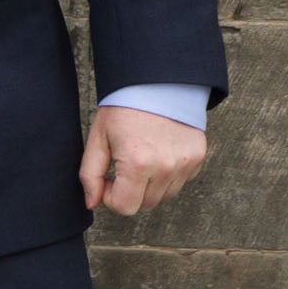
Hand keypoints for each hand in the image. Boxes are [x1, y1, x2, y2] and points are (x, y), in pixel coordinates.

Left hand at [80, 105, 206, 215]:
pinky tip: (158, 151)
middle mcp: (165, 168)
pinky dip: (168, 175)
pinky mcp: (197, 158)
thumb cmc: (124, 107)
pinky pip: (180, 181)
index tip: (107, 177)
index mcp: (138, 163)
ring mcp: (185, 164)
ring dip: (149, 185)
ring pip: (164, 196)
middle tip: (122, 165)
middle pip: (145, 204)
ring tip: (141, 156)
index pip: (125, 207)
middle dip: (129, 191)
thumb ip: (90, 173)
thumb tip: (92, 203)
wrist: (156, 81)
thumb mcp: (98, 137)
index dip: (111, 196)